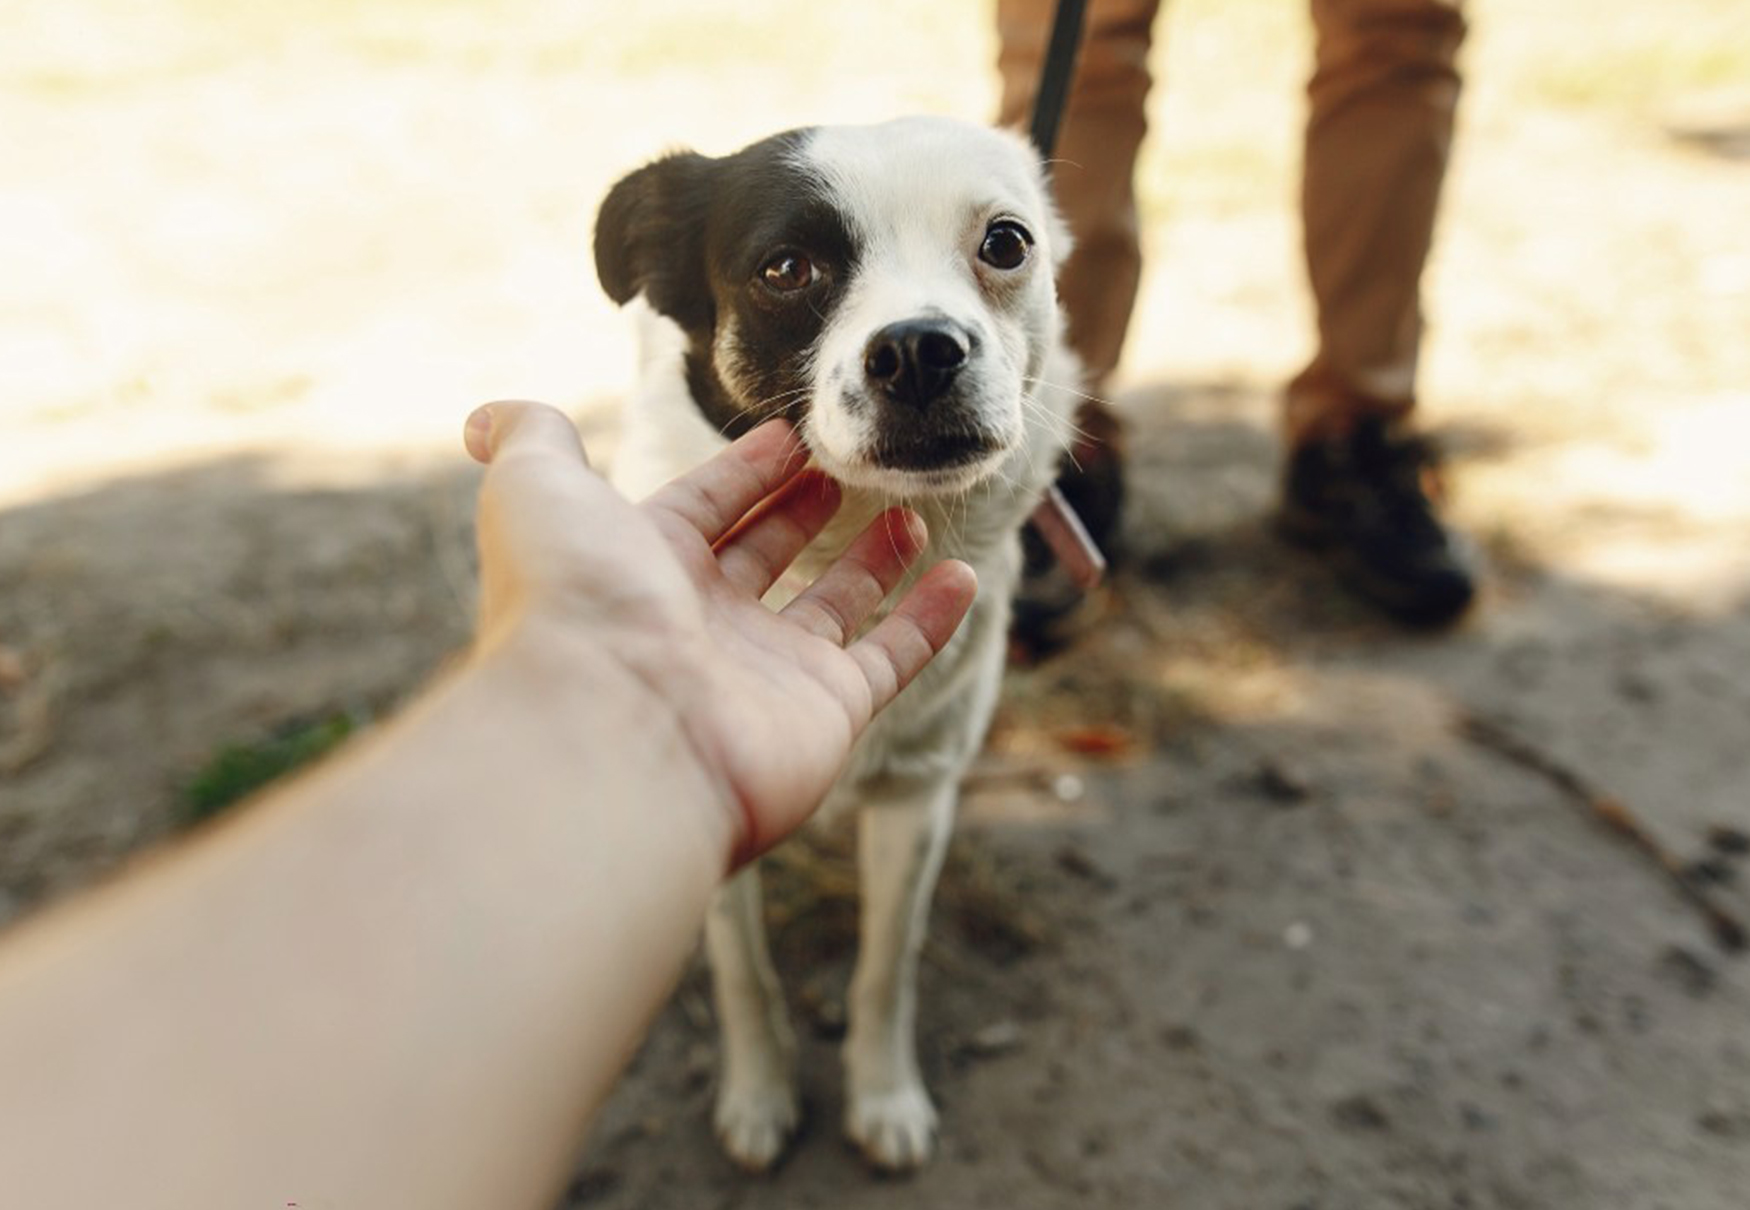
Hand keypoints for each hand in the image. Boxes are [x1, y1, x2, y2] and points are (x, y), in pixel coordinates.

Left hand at [464, 401, 976, 864]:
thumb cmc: (572, 604)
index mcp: (640, 568)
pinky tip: (961, 576)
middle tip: (853, 466)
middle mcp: (702, 623)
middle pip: (766, 555)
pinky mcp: (826, 714)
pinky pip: (891, 659)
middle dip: (806, 509)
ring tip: (910, 509)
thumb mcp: (536, 490)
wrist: (612, 732)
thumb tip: (484, 415)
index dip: (745, 468)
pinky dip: (929, 620)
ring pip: (833, 605)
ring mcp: (766, 673)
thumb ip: (530, 438)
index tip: (792, 431)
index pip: (704, 505)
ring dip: (873, 557)